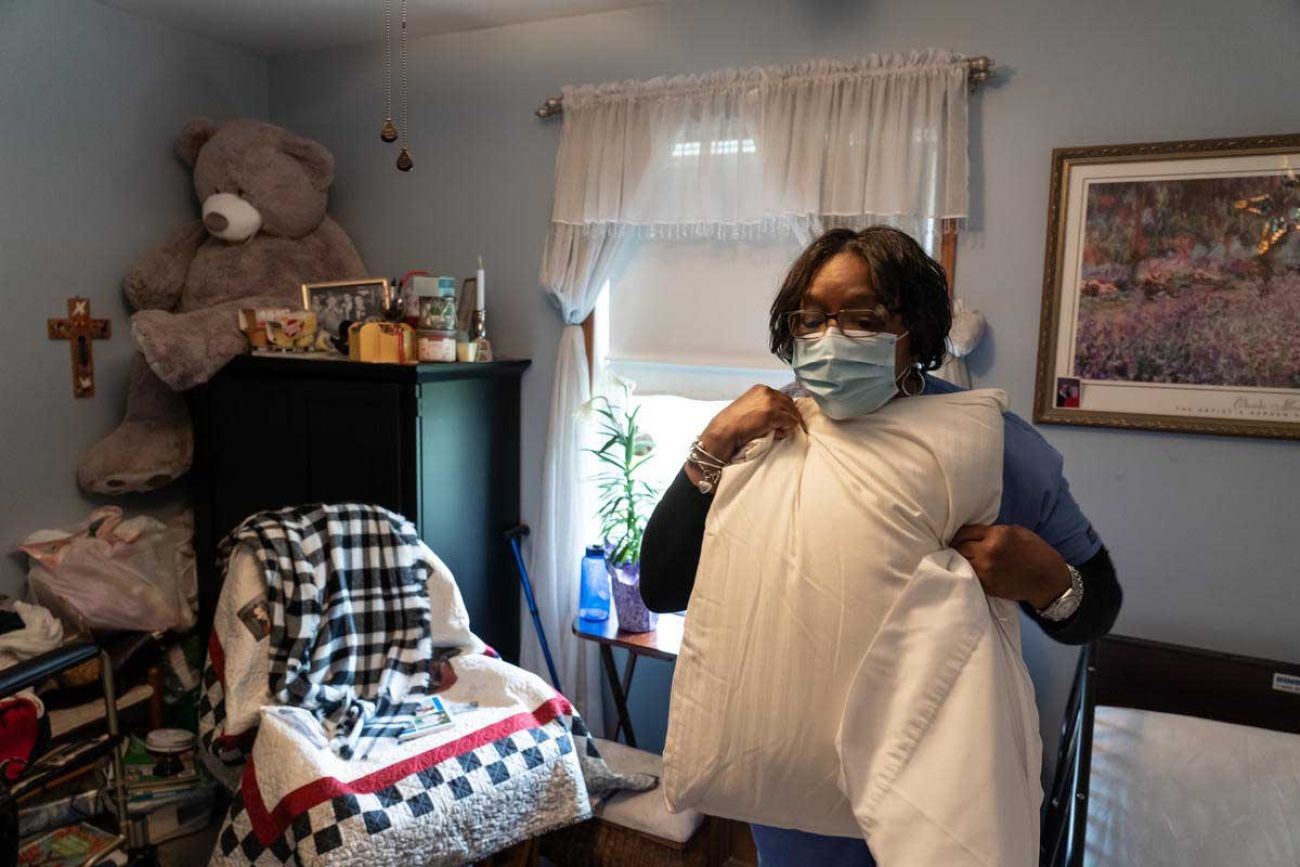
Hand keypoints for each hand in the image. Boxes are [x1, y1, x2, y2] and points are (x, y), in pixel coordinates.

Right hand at [696, 385, 806, 463]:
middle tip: (782, 428)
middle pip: (790, 404)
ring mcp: (771, 402)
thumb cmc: (733, 423)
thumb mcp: (749, 406)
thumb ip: (763, 405)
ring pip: (793, 414)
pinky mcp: (774, 414)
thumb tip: (779, 414)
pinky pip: (791, 423)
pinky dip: (785, 431)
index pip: (782, 397)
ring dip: (787, 424)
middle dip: (789, 416)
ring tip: (775, 432)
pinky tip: (774, 434)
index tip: (782, 421)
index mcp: (761, 388)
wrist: (725, 431)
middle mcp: (767, 391)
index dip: (784, 410)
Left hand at [951, 524, 1070, 609]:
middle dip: (957, 546)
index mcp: (996, 535)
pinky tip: (969, 570)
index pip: (965, 531)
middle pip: (959, 547)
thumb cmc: (1035, 552)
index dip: (959, 534)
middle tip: (956, 548)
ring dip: (960, 560)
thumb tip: (975, 533)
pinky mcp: (986, 585)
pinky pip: (970, 576)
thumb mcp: (1016, 532)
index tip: (957, 536)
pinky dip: (968, 572)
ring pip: (961, 562)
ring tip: (961, 558)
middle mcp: (988, 552)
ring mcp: (986, 570)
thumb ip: (993, 532)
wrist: (1047, 580)